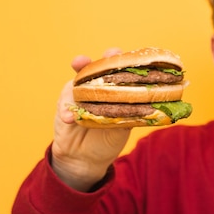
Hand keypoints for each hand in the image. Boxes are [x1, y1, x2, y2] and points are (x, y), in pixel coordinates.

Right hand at [51, 48, 130, 190]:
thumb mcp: (123, 129)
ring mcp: (80, 93)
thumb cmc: (108, 140)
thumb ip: (130, 116)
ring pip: (78, 78)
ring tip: (78, 63)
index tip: (122, 55)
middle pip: (97, 67)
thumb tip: (149, 108)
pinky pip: (65, 102)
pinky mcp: (64, 104)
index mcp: (115, 90)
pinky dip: (68, 110)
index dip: (122, 61)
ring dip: (79, 70)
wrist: (86, 159)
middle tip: (104, 55)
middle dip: (98, 59)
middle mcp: (97, 87)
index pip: (119, 71)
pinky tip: (69, 118)